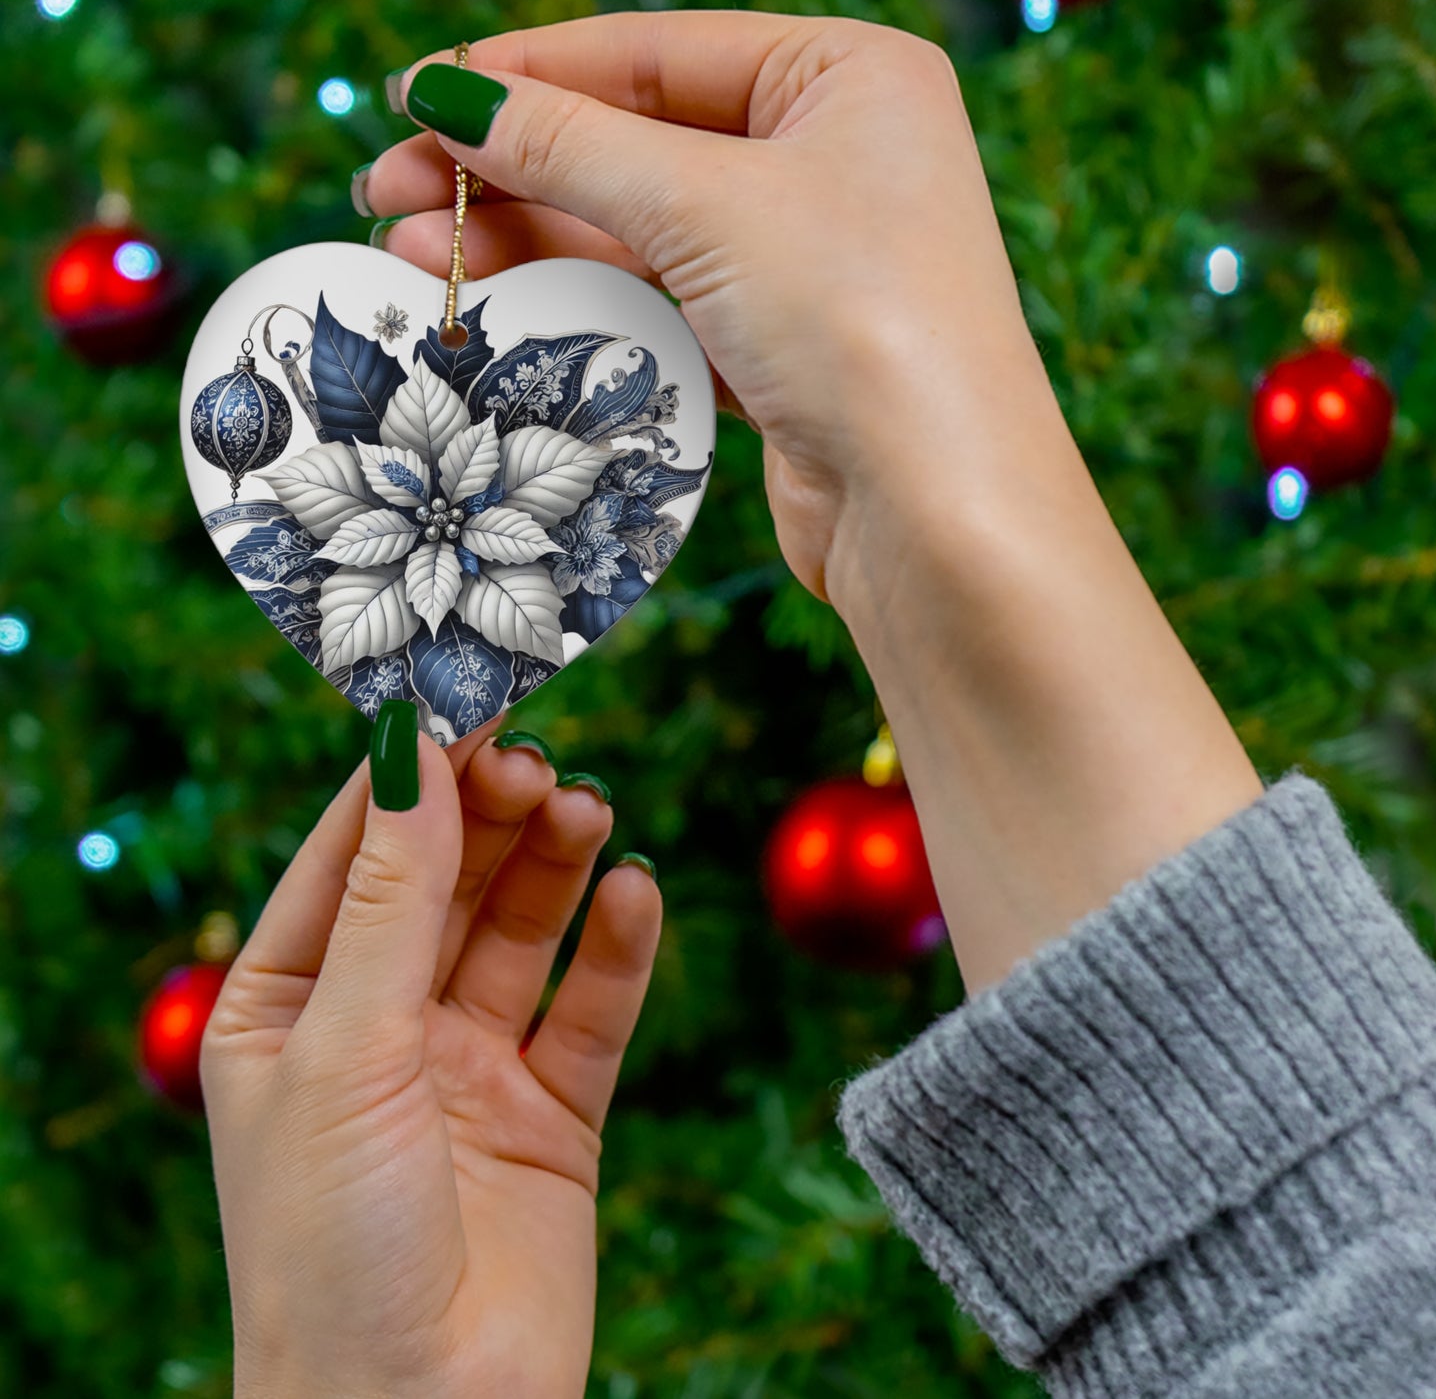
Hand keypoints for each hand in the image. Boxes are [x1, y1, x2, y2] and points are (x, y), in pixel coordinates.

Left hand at [201, 716, 660, 1398]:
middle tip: (539, 761)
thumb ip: (391, 899)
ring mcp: (469, 1068)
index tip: (464, 700)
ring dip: (556, 865)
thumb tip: (410, 751)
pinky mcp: (553, 1113)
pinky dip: (617, 948)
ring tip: (589, 811)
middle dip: (490, 816)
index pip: (352, 857)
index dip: (408, 778)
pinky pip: (591, 1009)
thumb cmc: (331, 1246)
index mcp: (289, 1008)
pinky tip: (635, 892)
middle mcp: (380, 1027)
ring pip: (521, 931)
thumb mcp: (346, 1048)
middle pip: (447, 882)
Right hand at [361, 10, 1036, 604]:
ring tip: (413, 253)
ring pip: (640, 230)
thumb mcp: (706, 205)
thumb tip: (450, 94)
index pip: (655, 53)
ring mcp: (807, 259)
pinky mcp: (781, 348)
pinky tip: (496, 304)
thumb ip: (571, 145)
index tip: (416, 95)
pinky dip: (582, 301)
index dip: (527, 73)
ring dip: (528, 240)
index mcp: (847, 77)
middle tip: (388, 190)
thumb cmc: (858, 322)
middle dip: (509, 167)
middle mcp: (833, 157)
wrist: (936, 512)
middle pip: (637, 142)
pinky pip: (661, 303)